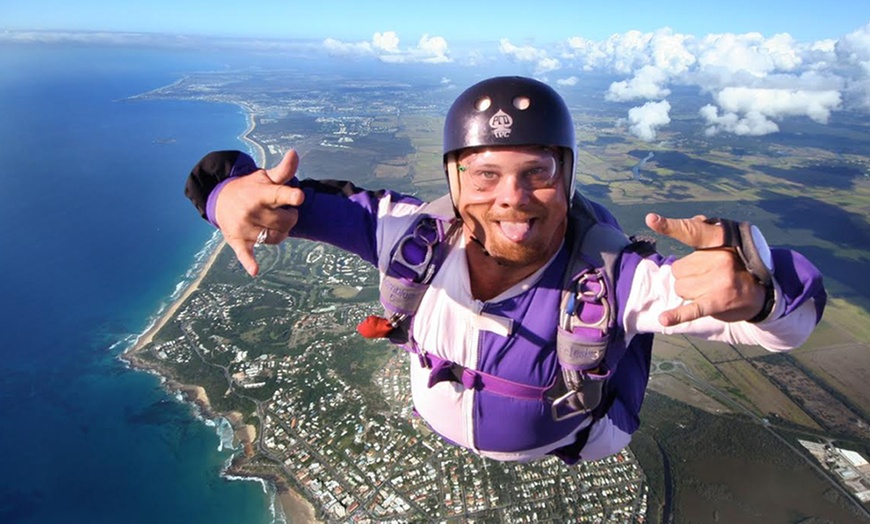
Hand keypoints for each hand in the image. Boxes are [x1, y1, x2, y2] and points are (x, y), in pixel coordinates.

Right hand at [215, 150, 304, 275]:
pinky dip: (249, 262)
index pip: (279, 194)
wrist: (220, 199)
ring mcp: (244, 227)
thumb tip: (295, 154)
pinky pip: (245, 254)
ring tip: (273, 222)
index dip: (291, 196)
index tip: (299, 196)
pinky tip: (255, 270)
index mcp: (260, 194)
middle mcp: (251, 211)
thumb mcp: (266, 177)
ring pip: (276, 238)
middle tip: (282, 211)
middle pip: (285, 222)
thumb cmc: (251, 188)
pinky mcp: (237, 241)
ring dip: (281, 232)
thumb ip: (283, 171)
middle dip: (290, 217)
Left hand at [645, 213, 766, 326]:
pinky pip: (692, 309)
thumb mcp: (729, 244)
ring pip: (680, 288)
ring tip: (710, 290)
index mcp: (721, 241)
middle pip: (678, 269)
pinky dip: (677, 315)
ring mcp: (719, 281)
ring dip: (689, 292)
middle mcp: (721, 258)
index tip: (651, 219)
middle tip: (707, 278)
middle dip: (687, 276)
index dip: (670, 226)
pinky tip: (664, 319)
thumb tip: (697, 220)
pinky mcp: (718, 302)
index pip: (692, 232)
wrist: (762, 293)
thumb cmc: (738, 265)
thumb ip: (708, 231)